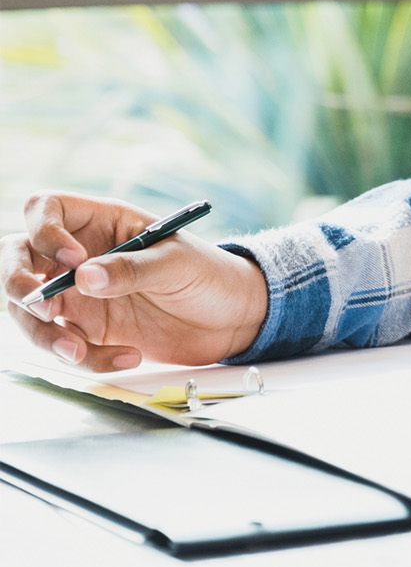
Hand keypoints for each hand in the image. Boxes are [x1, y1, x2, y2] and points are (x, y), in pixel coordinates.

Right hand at [1, 192, 268, 371]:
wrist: (232, 318)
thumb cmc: (210, 275)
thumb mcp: (178, 264)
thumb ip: (132, 269)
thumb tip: (83, 276)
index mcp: (101, 223)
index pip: (44, 208)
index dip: (44, 230)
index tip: (71, 260)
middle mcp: (79, 256)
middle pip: (17, 258)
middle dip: (15, 284)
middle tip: (44, 310)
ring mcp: (77, 294)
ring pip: (28, 310)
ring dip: (44, 334)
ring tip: (78, 351)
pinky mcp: (87, 330)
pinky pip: (64, 345)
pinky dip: (86, 358)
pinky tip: (127, 357)